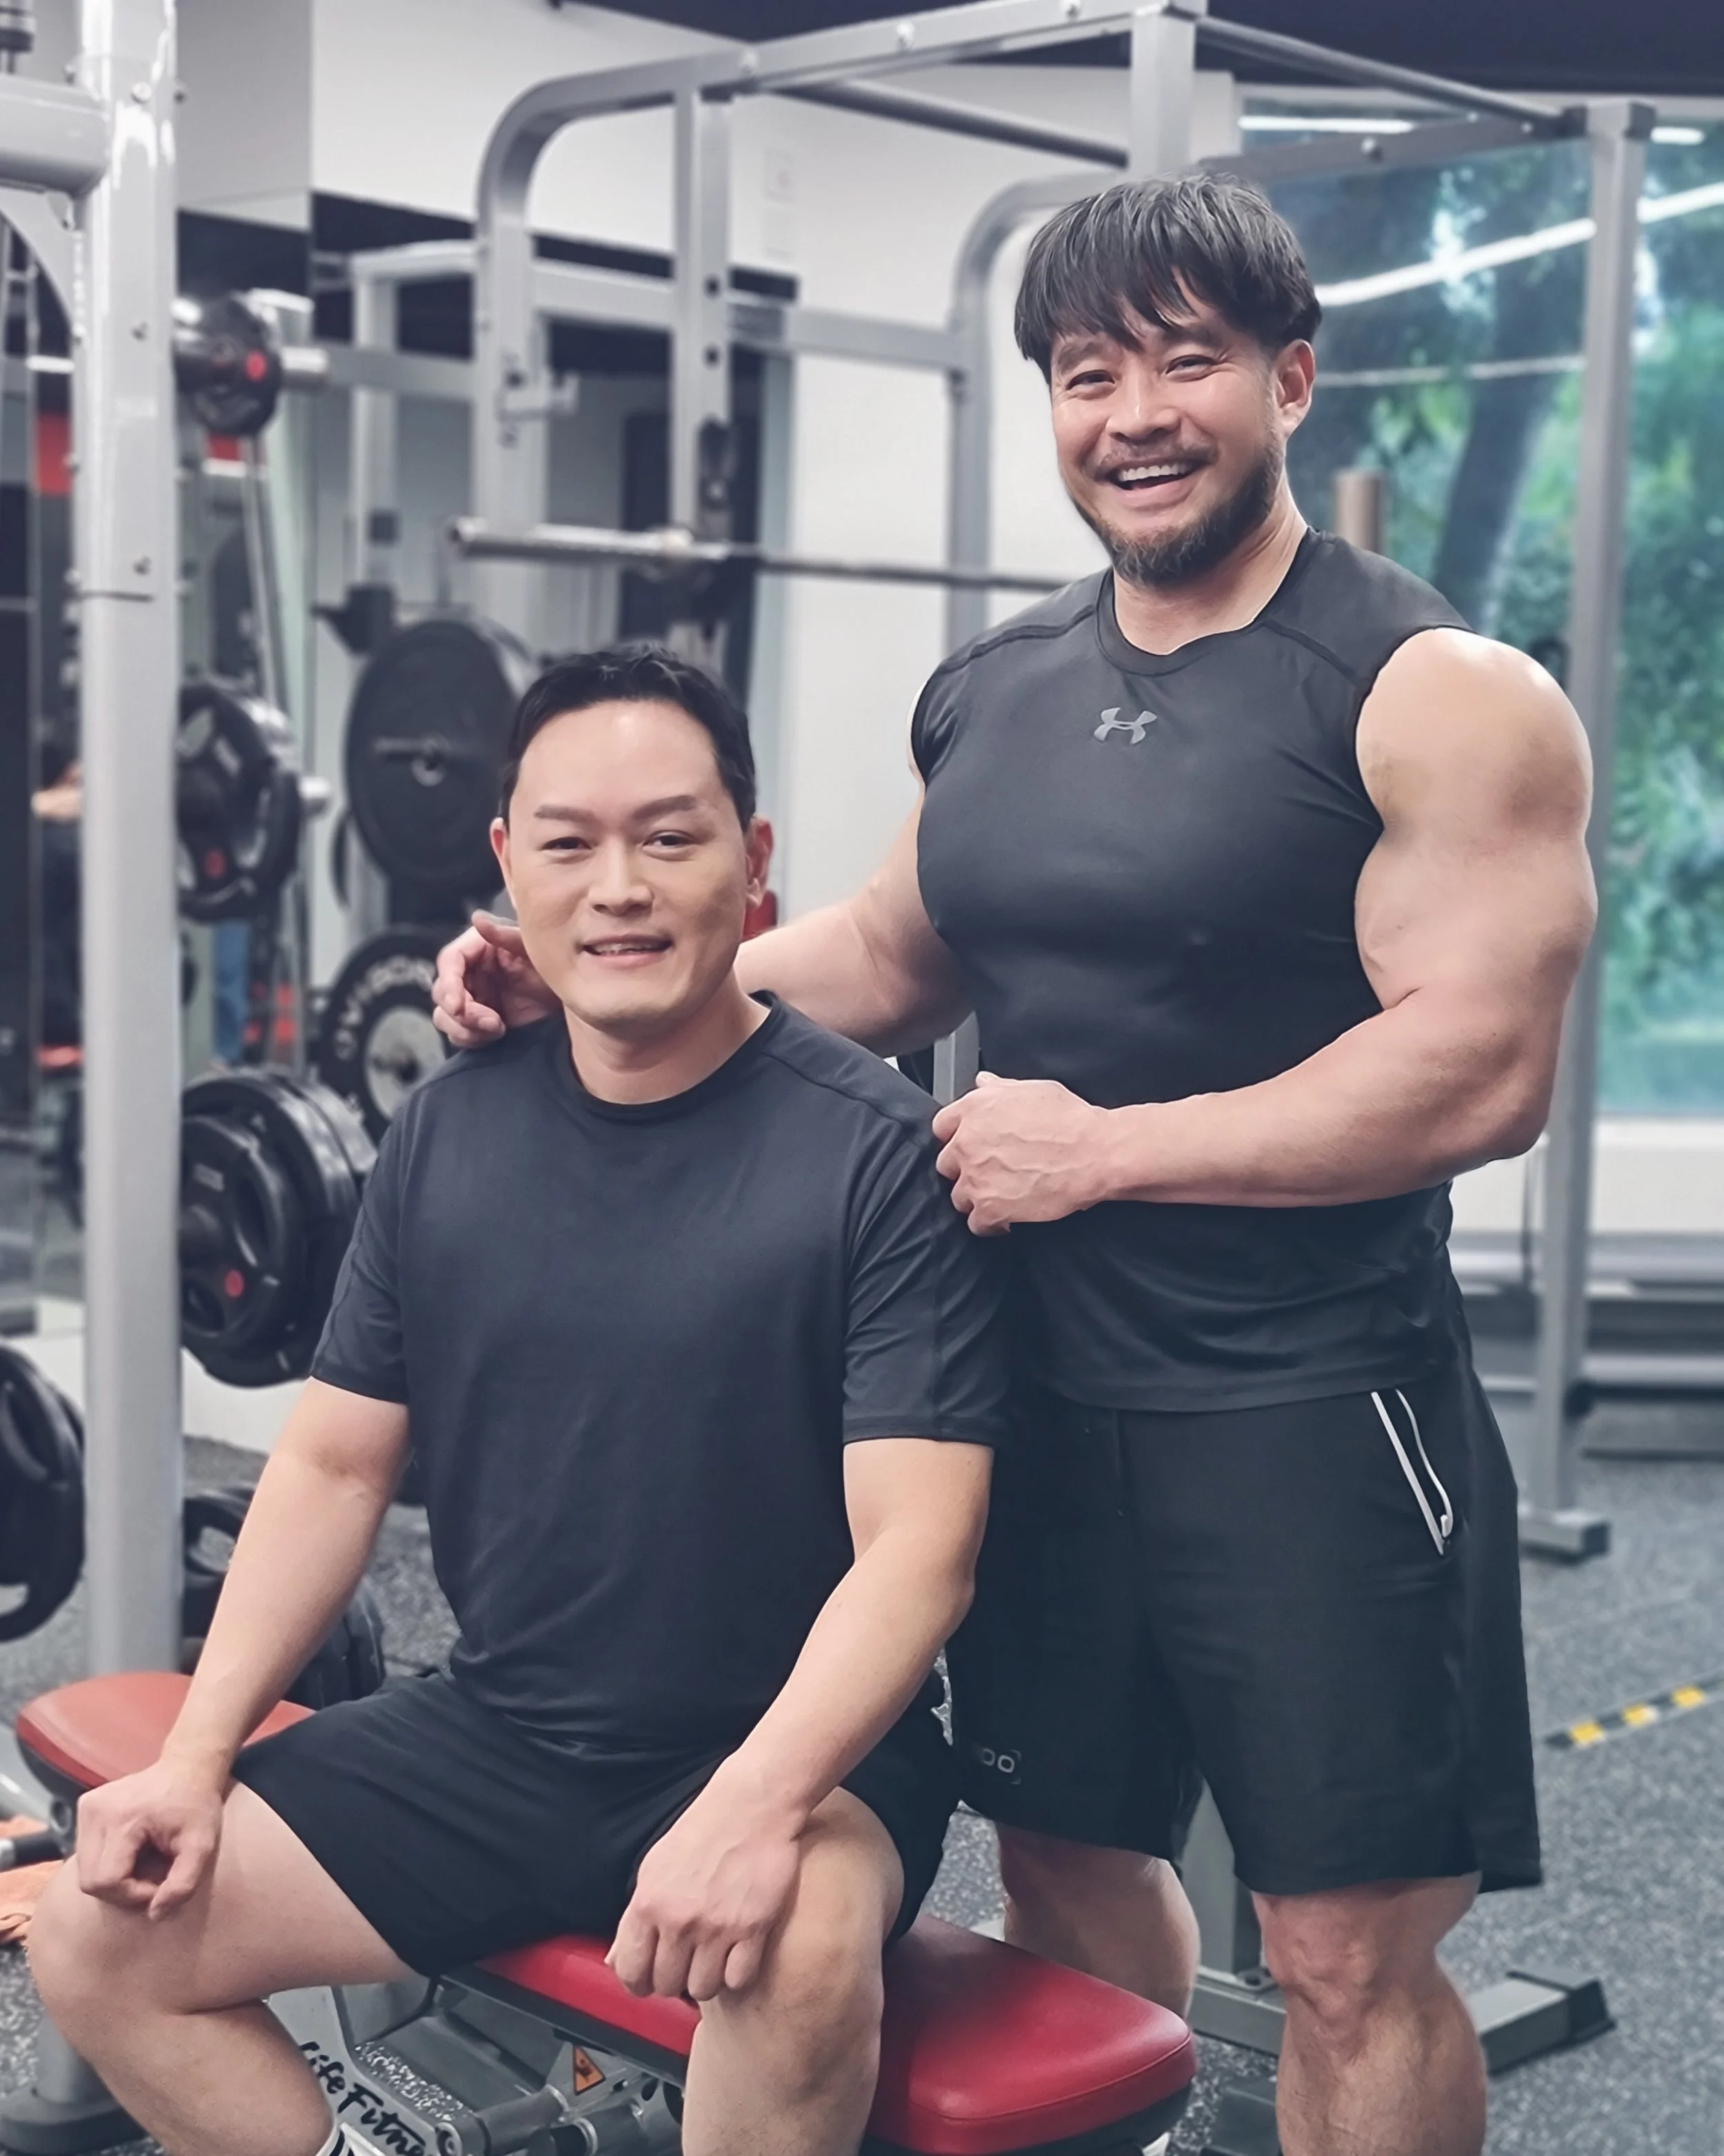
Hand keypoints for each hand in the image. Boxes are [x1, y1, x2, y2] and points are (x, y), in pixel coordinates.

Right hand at [72, 1760, 226, 1919]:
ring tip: (144, 1863)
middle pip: (90, 1881)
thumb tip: (154, 1915)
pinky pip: (85, 1854)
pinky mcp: (85, 1807)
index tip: (161, 1883)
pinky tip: (131, 1852)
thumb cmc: (197, 1806)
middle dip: (122, 1891)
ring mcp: (87, 1807)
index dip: (134, 1894)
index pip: (107, 1881)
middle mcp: (96, 1810)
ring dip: (113, 1878)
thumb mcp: (202, 1845)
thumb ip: (183, 1884)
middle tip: (152, 1878)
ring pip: (84, 1871)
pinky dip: (107, 1863)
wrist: (188, 1766)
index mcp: (123, 1818)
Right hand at [431, 913, 557, 1045]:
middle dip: (462, 1014)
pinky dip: (472, 1039)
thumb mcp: (535, 950)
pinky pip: (459, 1033)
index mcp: (478, 948)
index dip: (449, 984)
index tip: (458, 1006)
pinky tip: (497, 1035)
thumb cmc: (556, 965)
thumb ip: (507, 936)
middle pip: (442, 993)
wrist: (573, 998)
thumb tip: (477, 919)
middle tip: (493, 1023)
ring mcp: (472, 998)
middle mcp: (469, 972)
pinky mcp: (478, 1021)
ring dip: (465, 1029)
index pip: (449, 961)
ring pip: (445, 1016)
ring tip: (498, 1029)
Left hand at [607, 1766, 802, 2001]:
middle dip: (675, 1979)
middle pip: (666, 1985)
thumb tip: (615, 1961)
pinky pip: (738, 1979)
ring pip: (702, 1988)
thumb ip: (635, 1919)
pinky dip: (736, 1974)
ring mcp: (716, 1926)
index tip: (650, 1981)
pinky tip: (737, 1955)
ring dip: (706, 1979)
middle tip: (687, 1962)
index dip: (639, 1984)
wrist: (751, 1805)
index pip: (630, 1972)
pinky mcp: (753, 1927)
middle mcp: (678, 1920)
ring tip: (713, 1958)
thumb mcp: (655, 1869)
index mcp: (648, 1904)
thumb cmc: (702, 1833)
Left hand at [931, 1073, 1111, 1233]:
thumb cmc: (1070, 1120)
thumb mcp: (1032, 1090)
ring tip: (1000, 1196)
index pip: (941, 1127)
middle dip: (964, 1169)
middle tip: (988, 1172)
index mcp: (974, 1110)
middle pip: (946, 1164)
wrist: (1094, 1153)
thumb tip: (983, 1081)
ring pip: (958, 1196)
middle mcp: (967, 1143)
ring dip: (976, 1197)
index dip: (955, 1138)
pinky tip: (1006, 1218)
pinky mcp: (990, 1208)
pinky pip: (976, 1223)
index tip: (968, 1146)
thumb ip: (999, 1088)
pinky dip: (989, 1224)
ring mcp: (976, 1178)